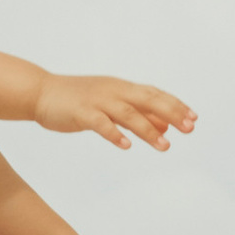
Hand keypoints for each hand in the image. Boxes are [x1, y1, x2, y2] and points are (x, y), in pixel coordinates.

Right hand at [32, 71, 196, 151]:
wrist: (41, 93)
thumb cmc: (77, 101)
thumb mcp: (111, 106)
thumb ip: (137, 115)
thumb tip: (166, 126)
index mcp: (122, 88)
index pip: (154, 95)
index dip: (175, 105)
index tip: (194, 119)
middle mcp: (114, 91)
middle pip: (148, 100)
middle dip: (171, 113)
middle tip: (190, 129)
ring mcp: (98, 100)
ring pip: (128, 113)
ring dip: (148, 129)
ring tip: (165, 146)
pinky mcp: (81, 112)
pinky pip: (101, 123)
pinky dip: (114, 133)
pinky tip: (126, 146)